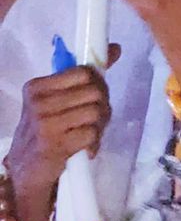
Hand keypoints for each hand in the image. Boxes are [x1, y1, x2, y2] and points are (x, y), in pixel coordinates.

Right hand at [5, 49, 118, 220]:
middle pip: (95, 92)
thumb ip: (83, 77)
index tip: (94, 99)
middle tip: (96, 120)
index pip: (84, 72)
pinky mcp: (55, 144)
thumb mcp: (56, 101)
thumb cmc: (44, 132)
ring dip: (100, 125)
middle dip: (103, 106)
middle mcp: (38, 102)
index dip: (97, 85)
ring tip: (90, 134)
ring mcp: (45, 123)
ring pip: (96, 112)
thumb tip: (115, 48)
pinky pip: (92, 133)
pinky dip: (94, 142)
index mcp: (36, 87)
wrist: (26, 172)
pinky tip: (84, 148)